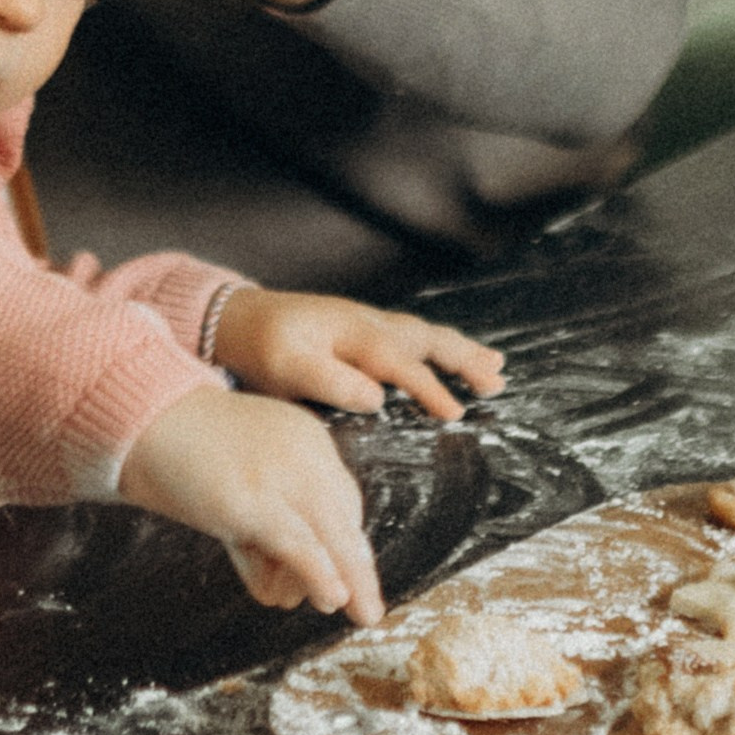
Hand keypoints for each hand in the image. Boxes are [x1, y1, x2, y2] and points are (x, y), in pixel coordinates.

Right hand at [120, 388, 382, 617]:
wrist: (141, 417)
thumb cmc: (181, 447)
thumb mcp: (239, 481)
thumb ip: (265, 524)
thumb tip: (286, 585)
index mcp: (305, 437)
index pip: (342, 497)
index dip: (345, 541)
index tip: (350, 575)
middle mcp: (305, 452)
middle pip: (346, 520)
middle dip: (355, 568)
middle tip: (367, 609)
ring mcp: (282, 476)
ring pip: (334, 539)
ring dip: (344, 581)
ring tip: (332, 606)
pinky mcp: (255, 501)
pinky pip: (301, 548)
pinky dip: (321, 577)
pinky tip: (333, 599)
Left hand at [212, 288, 503, 425]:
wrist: (238, 319)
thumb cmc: (261, 346)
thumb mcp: (287, 368)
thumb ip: (331, 383)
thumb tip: (376, 398)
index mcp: (353, 334)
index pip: (400, 364)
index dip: (429, 389)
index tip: (455, 415)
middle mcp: (368, 323)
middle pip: (426, 339)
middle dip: (463, 360)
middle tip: (497, 382)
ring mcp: (369, 323)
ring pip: (425, 335)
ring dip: (461, 351)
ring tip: (495, 370)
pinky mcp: (365, 330)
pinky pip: (413, 336)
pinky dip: (441, 345)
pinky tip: (455, 355)